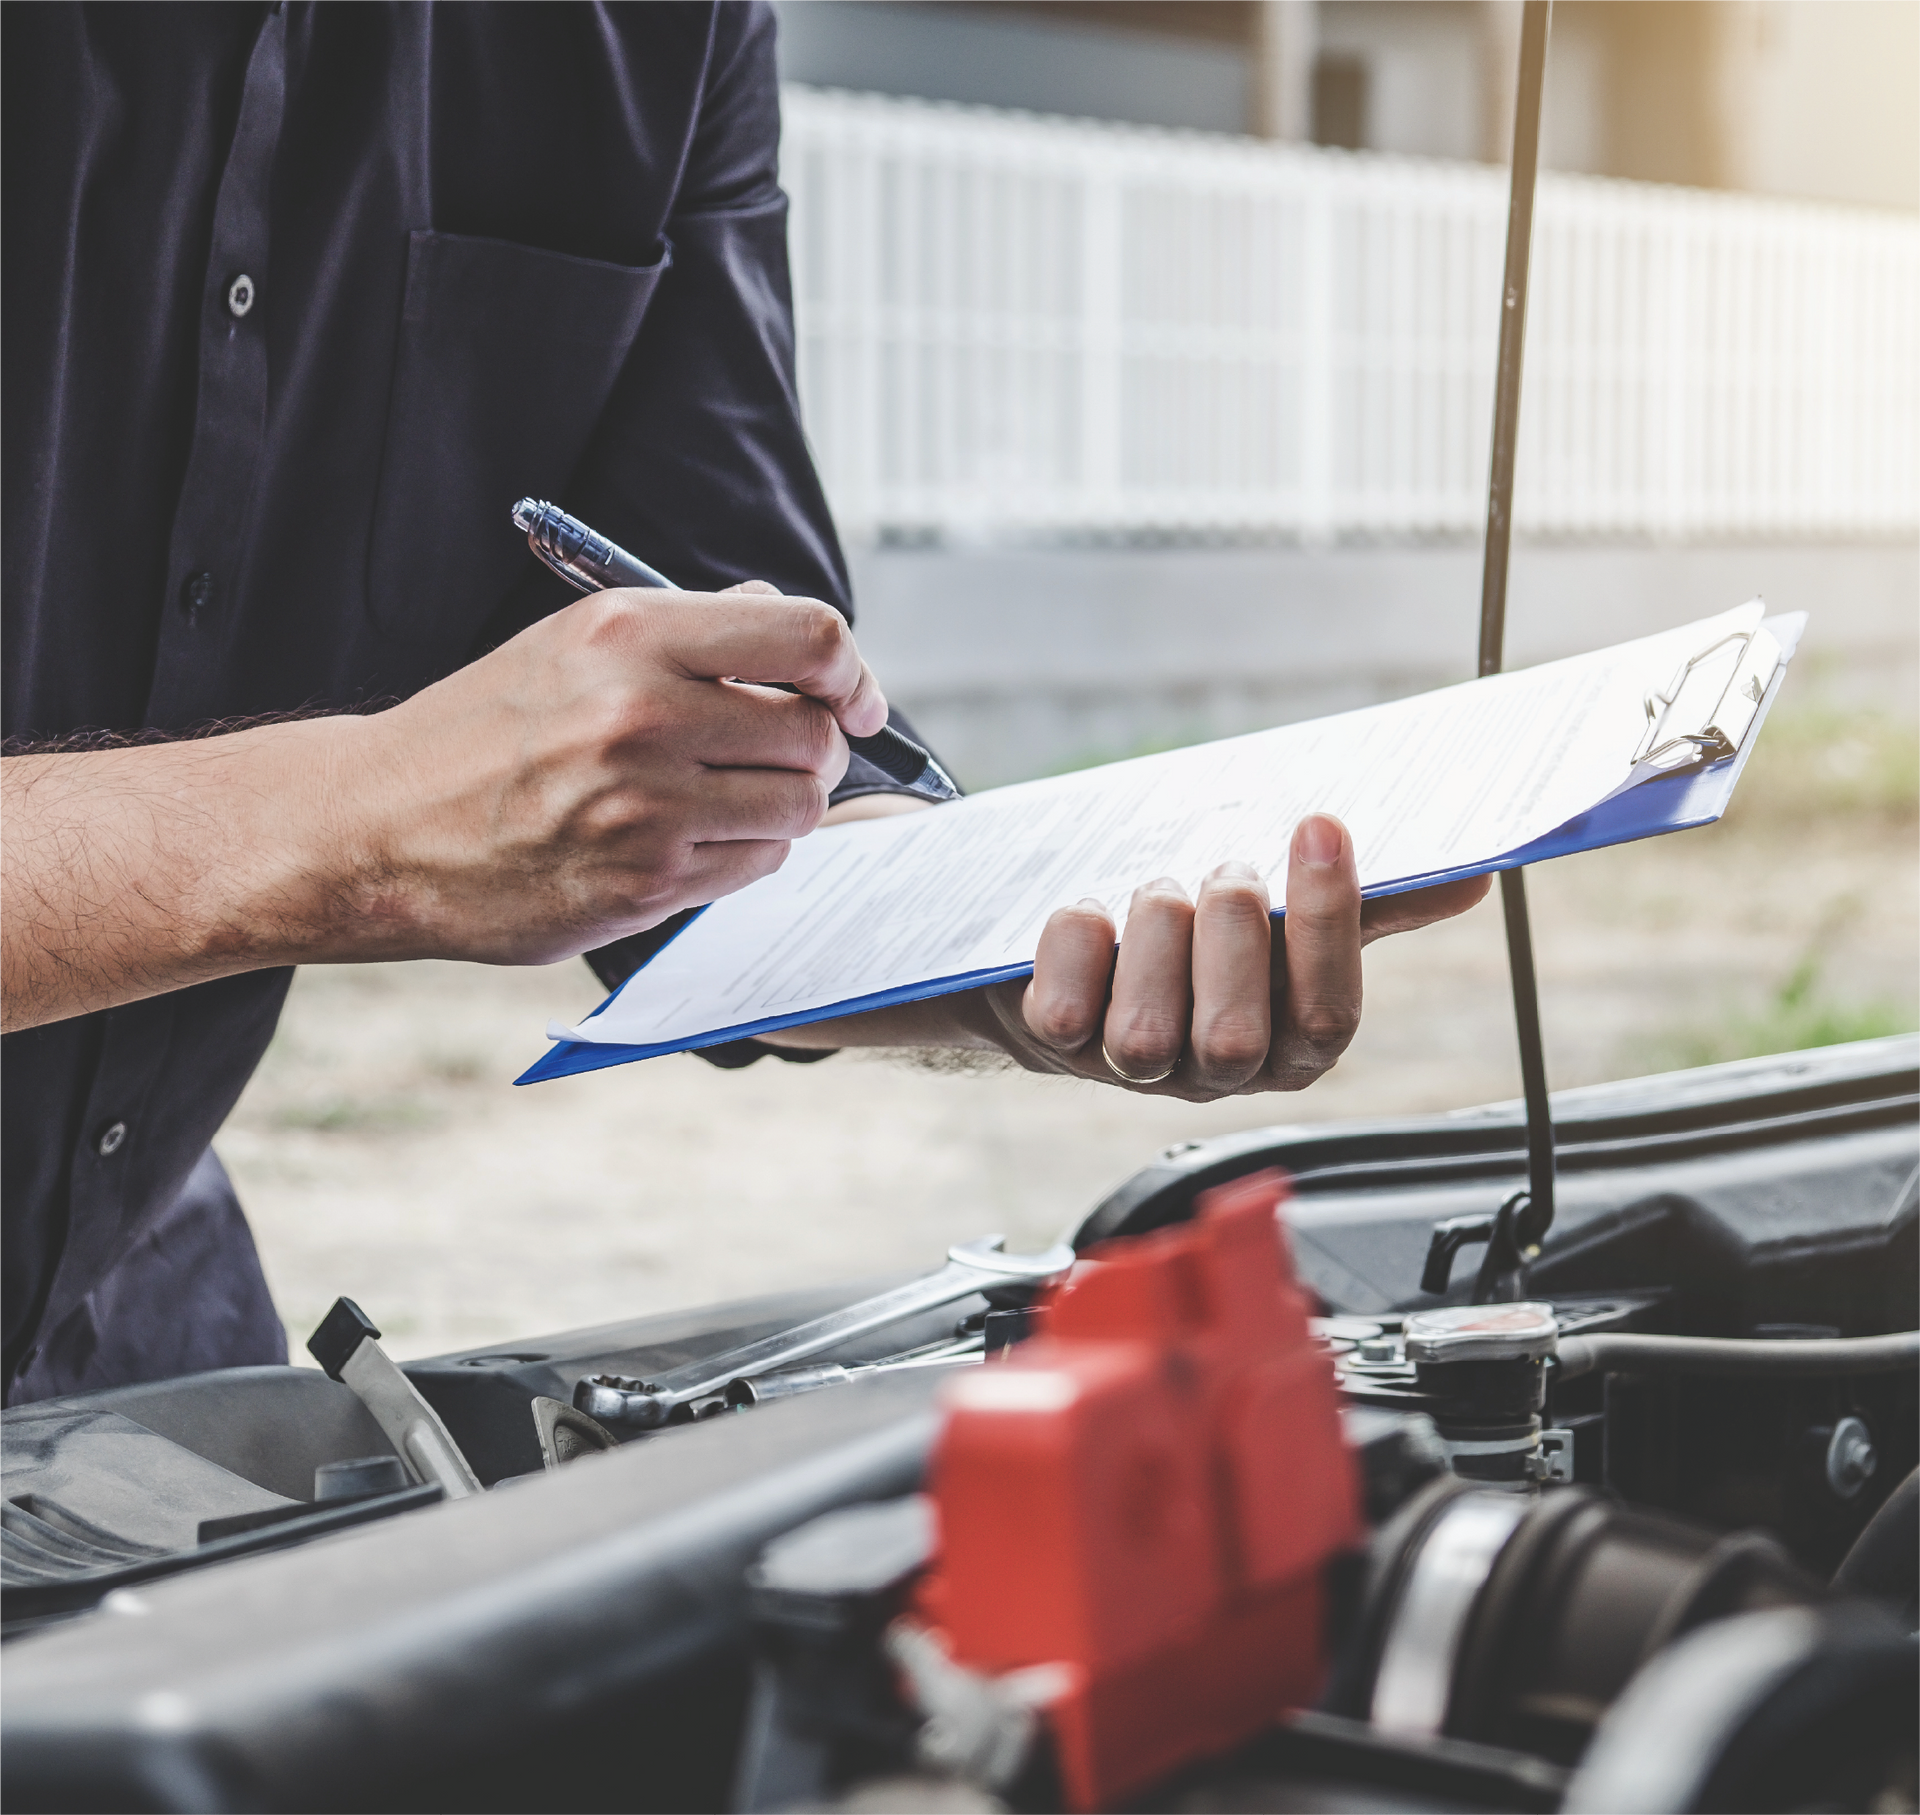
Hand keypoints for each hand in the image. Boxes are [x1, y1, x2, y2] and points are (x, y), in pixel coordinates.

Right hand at [324, 584, 885, 963]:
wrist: (380, 829)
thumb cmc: (484, 731)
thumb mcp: (574, 644)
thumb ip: (689, 630)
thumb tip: (784, 621)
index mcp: (631, 635)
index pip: (809, 638)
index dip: (850, 673)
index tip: (854, 698)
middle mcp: (643, 716)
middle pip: (815, 734)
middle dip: (812, 747)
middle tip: (774, 753)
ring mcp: (645, 808)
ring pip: (799, 807)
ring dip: (782, 806)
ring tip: (723, 798)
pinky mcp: (643, 884)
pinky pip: (756, 866)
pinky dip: (744, 854)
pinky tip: (690, 840)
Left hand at [980, 813, 1488, 1100]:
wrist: (1082, 949)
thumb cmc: (1201, 931)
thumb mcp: (1285, 916)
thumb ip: (1367, 905)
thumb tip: (1470, 878)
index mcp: (1290, 1042)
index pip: (1329, 1014)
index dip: (1328, 921)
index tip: (1319, 825)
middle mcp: (1216, 1070)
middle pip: (1237, 1038)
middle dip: (1231, 937)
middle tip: (1224, 872)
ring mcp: (1132, 1068)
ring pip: (1147, 1033)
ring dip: (1155, 935)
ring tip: (1157, 892)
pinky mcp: (1057, 1046)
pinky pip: (1064, 1011)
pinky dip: (1075, 942)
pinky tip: (1090, 916)